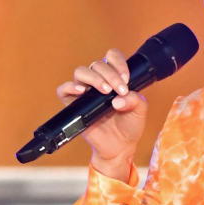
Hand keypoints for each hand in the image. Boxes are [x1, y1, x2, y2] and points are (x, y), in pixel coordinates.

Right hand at [56, 48, 146, 180]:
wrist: (120, 147)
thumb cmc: (130, 125)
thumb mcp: (140, 111)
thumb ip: (135, 100)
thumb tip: (118, 99)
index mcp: (114, 78)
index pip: (111, 57)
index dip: (118, 63)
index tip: (126, 78)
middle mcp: (98, 82)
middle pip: (97, 65)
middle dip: (110, 75)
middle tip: (120, 90)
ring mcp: (85, 92)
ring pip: (81, 72)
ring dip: (94, 78)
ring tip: (106, 91)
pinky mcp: (74, 105)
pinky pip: (63, 90)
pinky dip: (69, 87)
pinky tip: (81, 91)